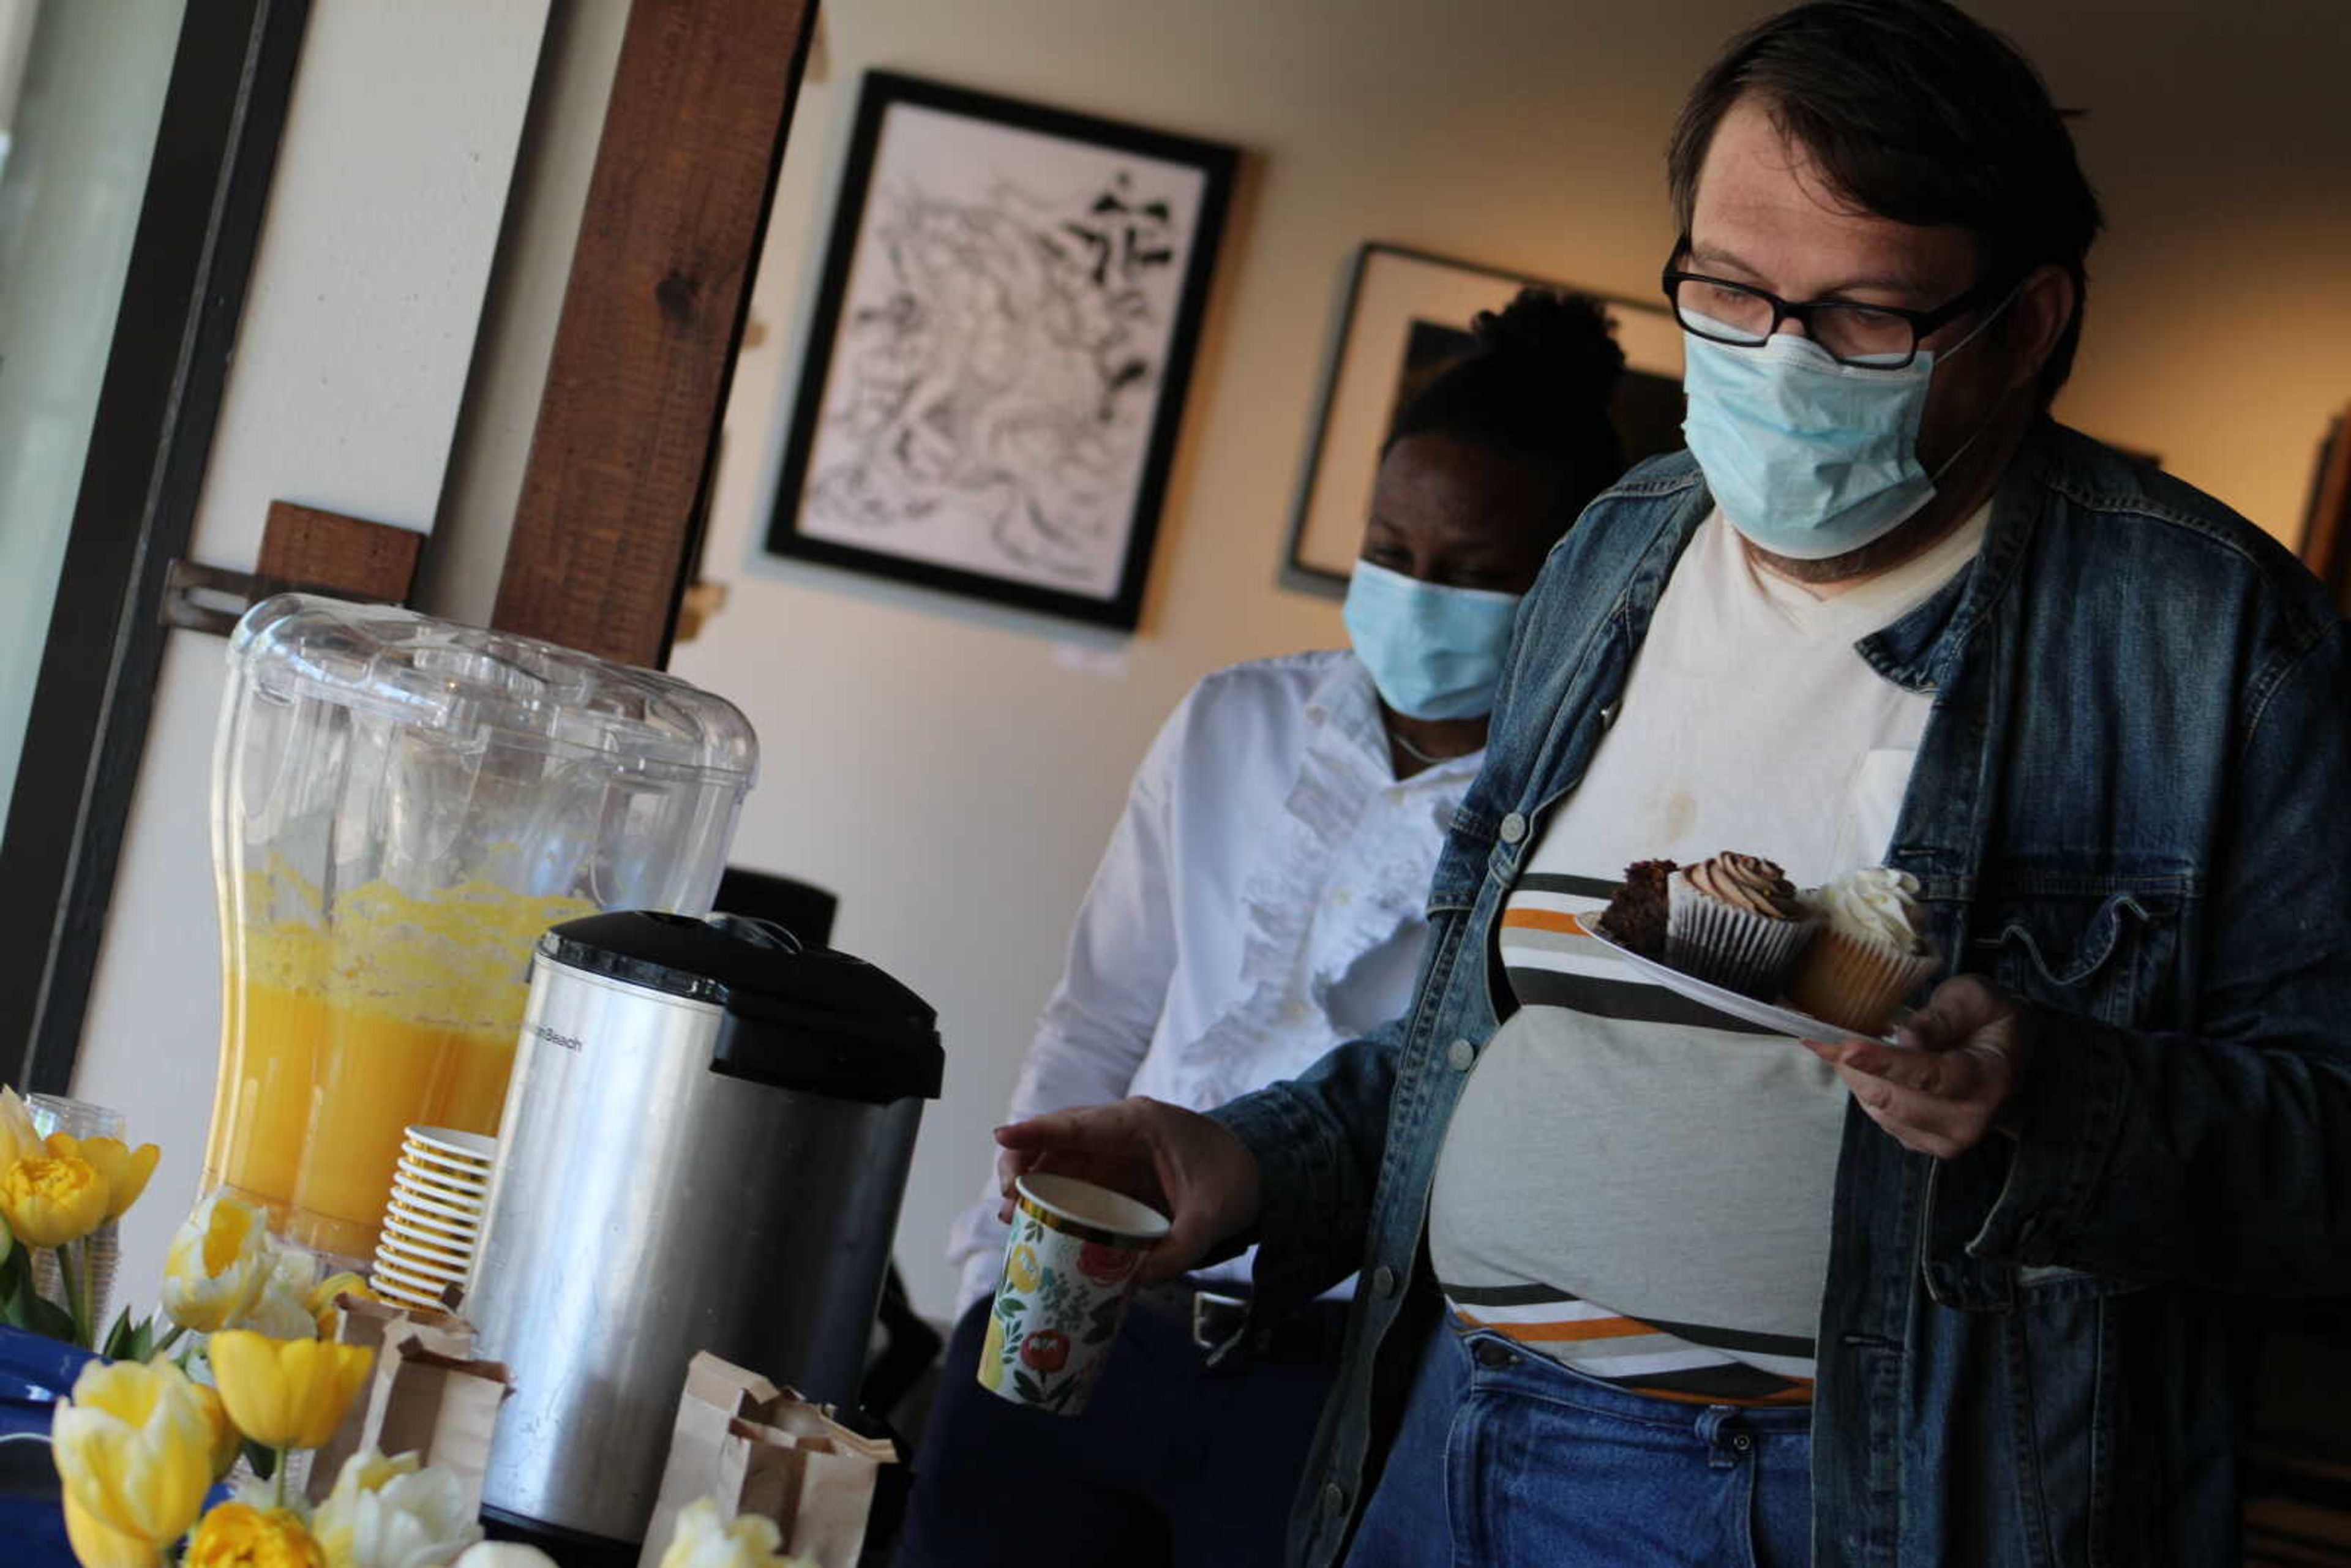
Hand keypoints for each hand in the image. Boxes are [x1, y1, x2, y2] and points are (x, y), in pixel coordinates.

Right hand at [994, 1097, 1262, 1284]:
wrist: (1257, 1172)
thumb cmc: (1235, 1180)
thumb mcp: (1212, 1216)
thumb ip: (1178, 1248)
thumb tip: (1133, 1282)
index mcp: (1140, 1124)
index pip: (1079, 1124)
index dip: (1038, 1131)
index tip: (1002, 1136)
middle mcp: (1119, 1131)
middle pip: (1057, 1141)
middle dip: (1023, 1165)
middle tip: (1006, 1201)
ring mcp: (1114, 1151)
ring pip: (1059, 1161)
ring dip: (1032, 1186)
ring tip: (1011, 1218)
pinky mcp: (1115, 1173)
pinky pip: (1074, 1180)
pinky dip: (1052, 1198)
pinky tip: (1036, 1222)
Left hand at [1804, 974, 2031, 1159]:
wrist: (2011, 1056)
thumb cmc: (1991, 1019)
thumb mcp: (1974, 998)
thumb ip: (1940, 1017)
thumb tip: (1903, 1038)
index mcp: (1987, 1080)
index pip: (1930, 1076)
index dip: (1884, 1062)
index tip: (1846, 1047)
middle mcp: (1968, 1121)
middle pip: (1893, 1098)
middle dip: (1853, 1066)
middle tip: (1822, 1034)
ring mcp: (1945, 1140)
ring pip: (1879, 1110)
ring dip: (1854, 1076)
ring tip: (1840, 1043)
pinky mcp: (1923, 1144)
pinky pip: (1881, 1118)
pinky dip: (1864, 1089)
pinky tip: (1861, 1065)